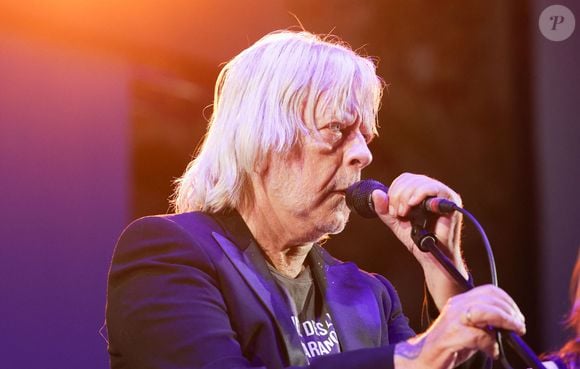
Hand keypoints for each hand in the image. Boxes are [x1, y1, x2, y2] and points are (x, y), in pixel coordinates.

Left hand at [372, 172, 463, 264]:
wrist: (432, 257)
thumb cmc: (417, 239)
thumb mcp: (395, 222)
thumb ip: (384, 209)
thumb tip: (375, 193)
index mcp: (421, 192)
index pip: (405, 179)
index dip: (394, 190)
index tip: (391, 210)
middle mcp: (434, 190)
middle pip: (412, 179)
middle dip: (398, 195)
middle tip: (396, 213)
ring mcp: (444, 194)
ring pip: (421, 182)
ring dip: (406, 196)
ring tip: (403, 213)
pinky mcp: (451, 200)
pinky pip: (434, 188)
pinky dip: (419, 194)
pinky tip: (412, 204)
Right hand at [394, 285, 525, 368]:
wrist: (421, 359)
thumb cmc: (447, 346)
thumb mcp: (468, 329)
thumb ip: (485, 324)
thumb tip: (509, 326)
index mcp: (460, 302)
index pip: (488, 291)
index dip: (508, 302)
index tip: (517, 317)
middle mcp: (456, 307)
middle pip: (489, 298)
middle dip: (510, 312)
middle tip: (519, 328)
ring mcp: (452, 321)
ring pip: (484, 311)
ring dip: (504, 322)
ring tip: (512, 334)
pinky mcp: (450, 338)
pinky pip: (477, 336)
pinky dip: (491, 345)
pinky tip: (492, 352)